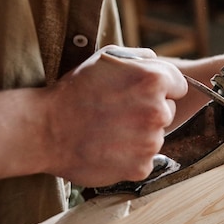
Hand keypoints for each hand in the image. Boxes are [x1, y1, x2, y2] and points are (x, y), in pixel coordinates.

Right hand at [43, 45, 187, 186]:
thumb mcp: (108, 57)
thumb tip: (161, 65)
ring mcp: (151, 142)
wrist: (45, 129)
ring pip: (156, 136)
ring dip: (139, 134)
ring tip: (109, 130)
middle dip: (149, 111)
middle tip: (119, 112)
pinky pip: (145, 158)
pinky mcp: (141, 167)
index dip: (160, 89)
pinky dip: (130, 156)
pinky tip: (109, 147)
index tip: (139, 93)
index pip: (179, 86)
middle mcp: (158, 111)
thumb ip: (143, 58)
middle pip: (168, 111)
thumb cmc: (75, 90)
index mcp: (154, 80)